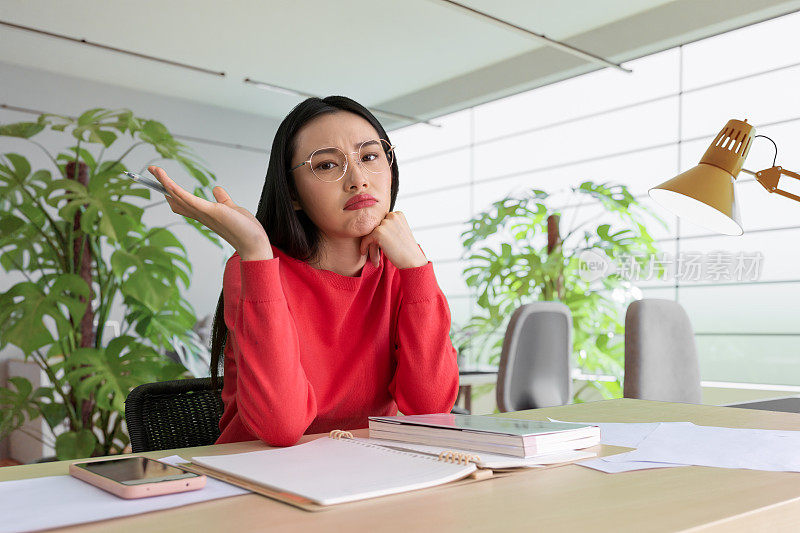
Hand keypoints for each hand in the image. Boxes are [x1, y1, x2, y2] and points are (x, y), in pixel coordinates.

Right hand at [148, 166, 271, 260]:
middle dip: (163, 183)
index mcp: (203, 213)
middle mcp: (199, 214)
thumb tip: (216, 188)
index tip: (163, 180)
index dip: (171, 191)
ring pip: (177, 195)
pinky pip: (186, 198)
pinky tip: (165, 179)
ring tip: (154, 168)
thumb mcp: (231, 208)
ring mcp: (202, 213)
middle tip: (152, 169)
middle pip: (175, 198)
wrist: (253, 242)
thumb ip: (222, 198)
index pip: (183, 202)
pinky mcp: (208, 211)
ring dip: (164, 181)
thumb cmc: (244, 229)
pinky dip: (174, 188)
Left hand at [359, 211, 426, 268]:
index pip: (381, 221)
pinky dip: (364, 246)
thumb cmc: (406, 249)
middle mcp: (392, 215)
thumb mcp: (400, 231)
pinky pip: (366, 239)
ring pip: (370, 233)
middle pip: (375, 227)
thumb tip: (369, 224)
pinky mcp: (378, 232)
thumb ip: (389, 226)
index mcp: (398, 214)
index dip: (379, 234)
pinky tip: (364, 253)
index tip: (381, 246)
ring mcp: (385, 223)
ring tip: (375, 258)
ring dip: (371, 246)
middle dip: (374, 241)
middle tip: (377, 254)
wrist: (413, 261)